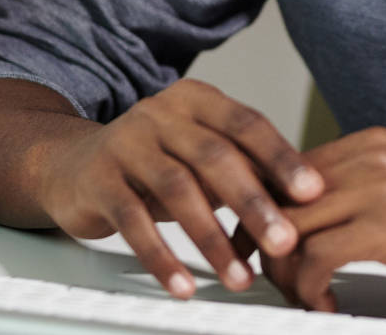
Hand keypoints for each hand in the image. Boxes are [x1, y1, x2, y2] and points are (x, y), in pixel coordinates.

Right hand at [37, 78, 323, 299]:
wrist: (72, 164)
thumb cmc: (153, 162)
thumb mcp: (198, 154)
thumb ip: (243, 166)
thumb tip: (308, 197)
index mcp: (196, 101)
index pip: (247, 123)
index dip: (282, 157)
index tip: (313, 192)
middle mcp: (161, 114)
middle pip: (215, 156)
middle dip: (253, 203)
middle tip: (283, 242)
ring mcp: (127, 143)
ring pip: (177, 189)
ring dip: (212, 239)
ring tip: (239, 277)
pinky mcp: (98, 179)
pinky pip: (133, 220)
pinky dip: (162, 257)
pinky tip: (184, 284)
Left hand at [254, 128, 385, 318]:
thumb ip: (359, 195)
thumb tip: (301, 217)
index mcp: (373, 144)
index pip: (287, 170)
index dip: (259, 210)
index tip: (248, 243)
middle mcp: (374, 156)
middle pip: (279, 194)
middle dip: (258, 242)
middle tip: (261, 278)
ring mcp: (385, 187)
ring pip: (290, 227)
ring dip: (281, 273)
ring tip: (297, 297)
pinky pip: (318, 257)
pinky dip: (309, 289)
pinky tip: (326, 305)